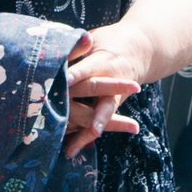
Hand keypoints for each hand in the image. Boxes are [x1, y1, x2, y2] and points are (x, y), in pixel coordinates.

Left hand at [64, 25, 145, 156]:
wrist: (139, 51)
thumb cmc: (109, 43)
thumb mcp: (96, 40)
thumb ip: (77, 48)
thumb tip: (52, 50)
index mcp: (103, 61)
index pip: (87, 69)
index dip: (76, 74)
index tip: (64, 80)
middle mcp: (109, 80)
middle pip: (97, 94)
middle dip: (84, 103)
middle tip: (68, 115)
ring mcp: (110, 96)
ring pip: (101, 112)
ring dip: (91, 126)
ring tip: (84, 139)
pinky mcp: (108, 106)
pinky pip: (95, 124)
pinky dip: (84, 138)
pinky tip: (70, 152)